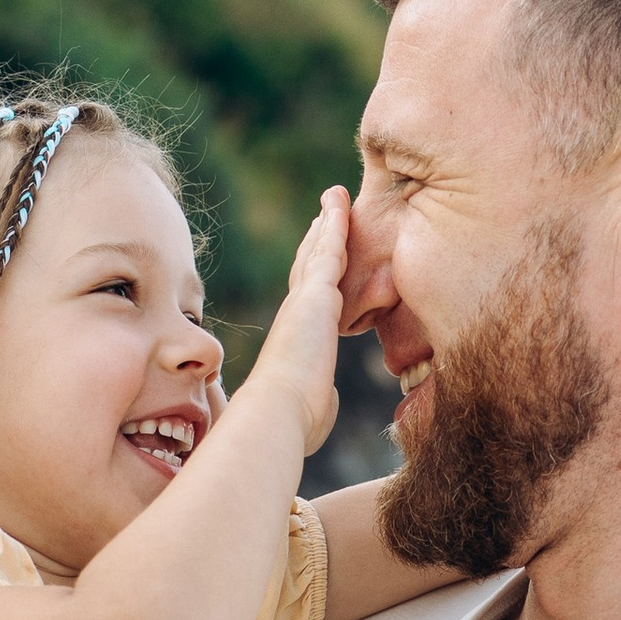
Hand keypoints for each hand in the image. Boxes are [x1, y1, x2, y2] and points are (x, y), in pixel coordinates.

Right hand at [243, 188, 346, 456]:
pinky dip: (335, 223)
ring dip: (328, 223)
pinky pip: (330, 249)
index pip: (307, 301)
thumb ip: (321, 394)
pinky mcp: (317, 294)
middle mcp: (296, 315)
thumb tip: (328, 399)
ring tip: (335, 199)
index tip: (319, 260)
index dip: (313, 278)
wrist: (279, 411)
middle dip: (317, 242)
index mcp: (297, 340)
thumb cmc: (295, 421)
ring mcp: (304, 301)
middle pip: (308, 267)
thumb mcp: (314, 405)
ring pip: (319, 252)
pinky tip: (341, 201)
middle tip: (325, 216)